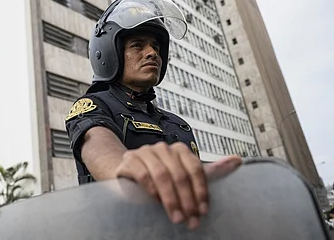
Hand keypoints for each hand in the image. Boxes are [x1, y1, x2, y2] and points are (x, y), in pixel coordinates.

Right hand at [114, 141, 241, 229]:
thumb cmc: (160, 177)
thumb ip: (211, 171)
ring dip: (170, 199)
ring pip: (161, 174)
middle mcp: (162, 148)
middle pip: (179, 173)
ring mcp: (144, 152)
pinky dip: (152, 190)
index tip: (203, 211)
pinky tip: (156, 203)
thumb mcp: (187, 175)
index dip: (201, 191)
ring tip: (176, 217)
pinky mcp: (130, 160)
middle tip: (190, 220)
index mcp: (179, 150)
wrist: (128, 173)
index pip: (195, 168)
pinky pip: (143, 175)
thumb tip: (238, 160)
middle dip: (187, 200)